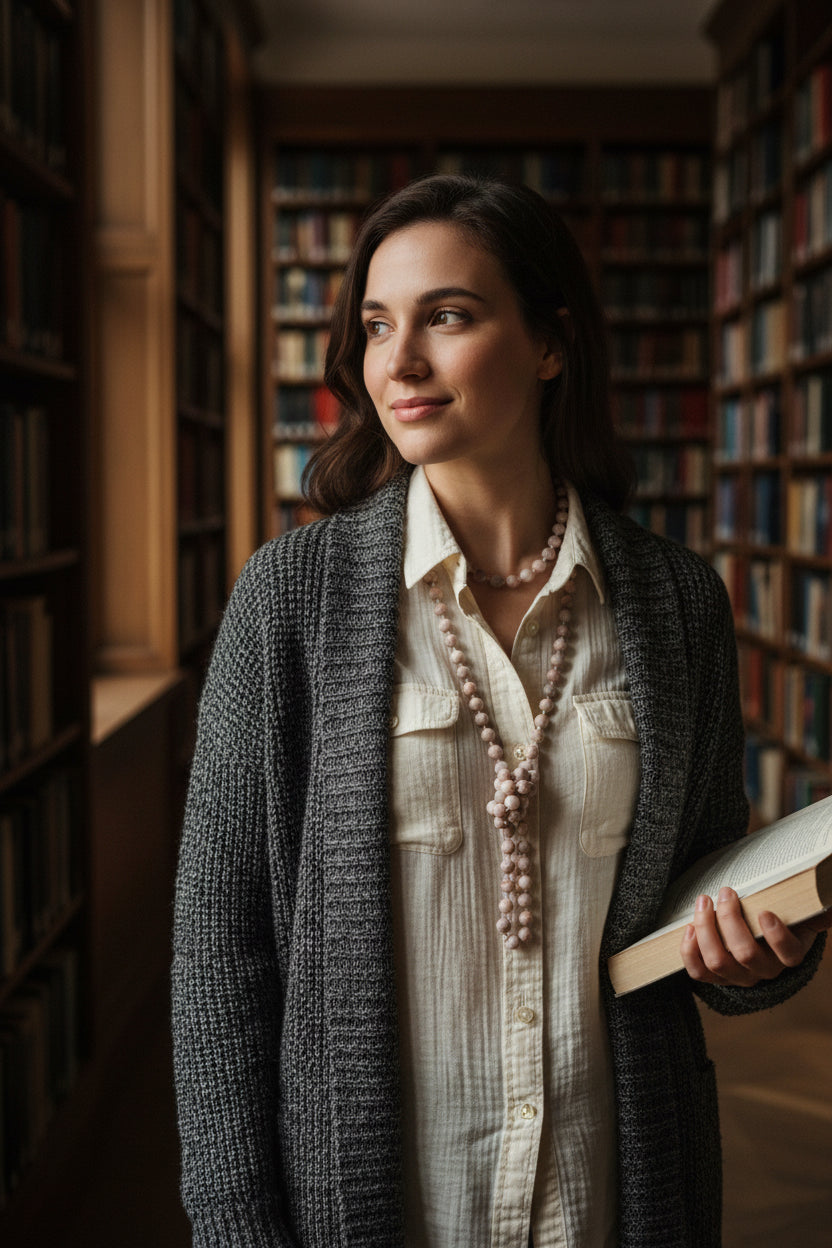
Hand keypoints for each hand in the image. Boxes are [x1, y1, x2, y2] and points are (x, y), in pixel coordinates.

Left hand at [679, 887, 831, 987]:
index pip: (788, 954)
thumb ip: (816, 910)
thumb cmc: (777, 919)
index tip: (765, 912)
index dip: (777, 936)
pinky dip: (689, 951)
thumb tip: (830, 899)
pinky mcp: (715, 978)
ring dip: (706, 929)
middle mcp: (764, 971)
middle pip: (745, 954)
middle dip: (731, 920)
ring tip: (704, 901)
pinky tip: (688, 927)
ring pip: (718, 962)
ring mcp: (738, 977)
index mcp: (788, 955)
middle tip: (726, 892)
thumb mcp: (799, 914)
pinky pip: (698, 973)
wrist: (757, 942)